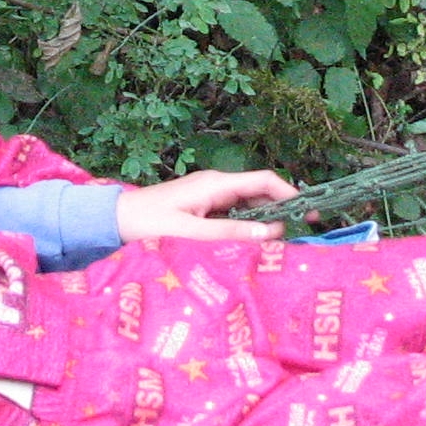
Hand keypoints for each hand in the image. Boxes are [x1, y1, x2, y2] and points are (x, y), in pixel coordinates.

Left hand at [115, 168, 298, 243]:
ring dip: (265, 221)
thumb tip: (271, 232)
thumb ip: (230, 233)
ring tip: (282, 243)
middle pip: (260, 193)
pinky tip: (255, 244)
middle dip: (282, 210)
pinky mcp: (204, 208)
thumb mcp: (192, 232)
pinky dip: (248, 226)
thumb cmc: (148, 223)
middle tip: (301, 233)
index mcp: (216, 184)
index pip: (263, 181)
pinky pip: (235, 214)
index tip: (308, 211)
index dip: (289, 193)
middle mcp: (217, 185)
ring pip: (249, 205)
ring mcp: (211, 196)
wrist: (116, 220)